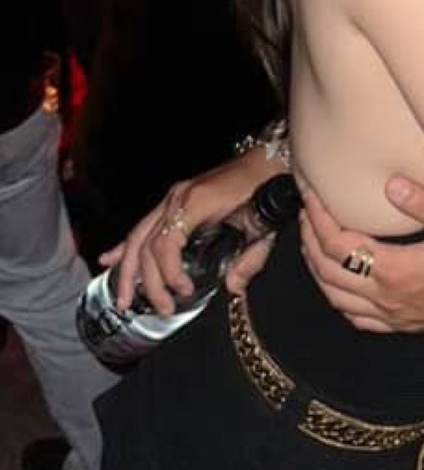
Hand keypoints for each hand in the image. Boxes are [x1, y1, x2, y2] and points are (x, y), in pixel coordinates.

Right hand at [98, 152, 267, 313]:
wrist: (269, 160)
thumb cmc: (266, 189)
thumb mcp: (264, 226)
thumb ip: (250, 259)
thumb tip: (232, 288)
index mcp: (197, 202)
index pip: (165, 243)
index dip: (169, 273)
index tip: (185, 292)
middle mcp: (178, 197)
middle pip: (148, 244)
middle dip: (149, 282)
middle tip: (162, 309)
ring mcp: (173, 197)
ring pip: (138, 235)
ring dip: (128, 269)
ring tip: (122, 299)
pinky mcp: (175, 199)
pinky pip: (144, 224)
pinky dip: (126, 244)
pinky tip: (109, 260)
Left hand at [298, 176, 423, 334]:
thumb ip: (423, 204)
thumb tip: (390, 183)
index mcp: (396, 270)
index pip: (338, 244)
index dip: (317, 217)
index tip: (310, 193)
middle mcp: (387, 296)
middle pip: (326, 271)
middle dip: (308, 239)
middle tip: (306, 211)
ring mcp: (393, 315)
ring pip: (334, 298)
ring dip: (316, 269)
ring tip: (313, 241)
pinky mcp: (403, 325)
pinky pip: (356, 318)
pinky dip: (337, 298)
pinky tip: (340, 284)